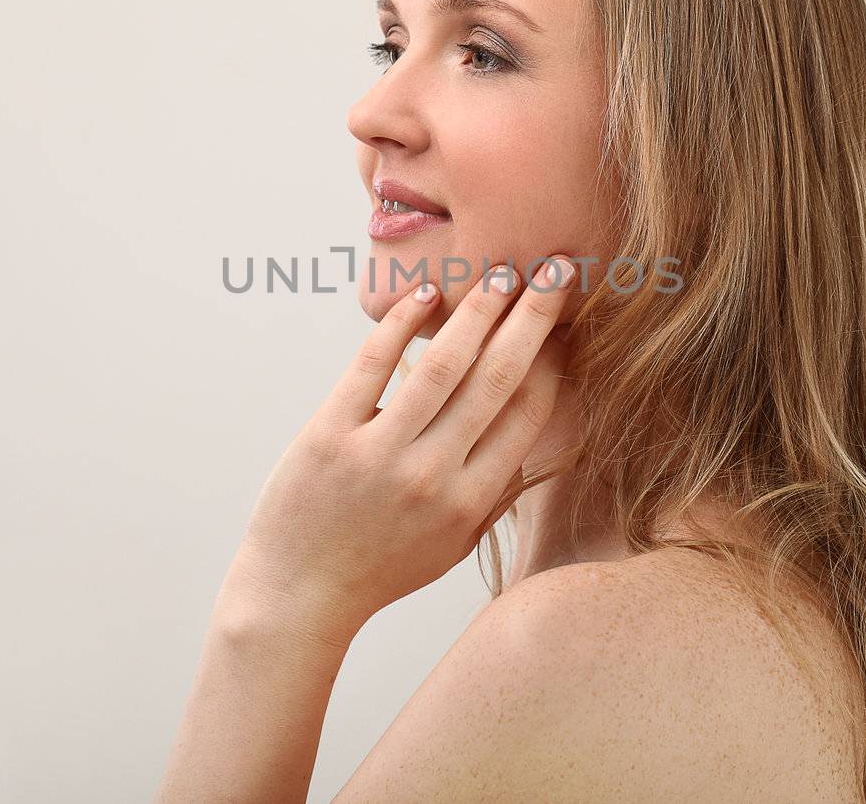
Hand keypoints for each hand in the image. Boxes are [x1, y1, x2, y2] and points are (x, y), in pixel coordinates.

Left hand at [220, 257, 577, 649]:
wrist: (298, 596)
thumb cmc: (381, 570)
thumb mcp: (453, 547)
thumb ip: (496, 497)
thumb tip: (543, 445)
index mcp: (469, 501)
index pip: (527, 414)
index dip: (553, 360)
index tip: (567, 320)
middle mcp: (431, 476)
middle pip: (497, 379)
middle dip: (533, 317)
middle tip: (556, 269)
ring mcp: (378, 454)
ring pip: (442, 364)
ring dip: (478, 309)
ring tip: (501, 272)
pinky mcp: (328, 435)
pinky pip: (372, 365)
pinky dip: (402, 323)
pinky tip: (426, 294)